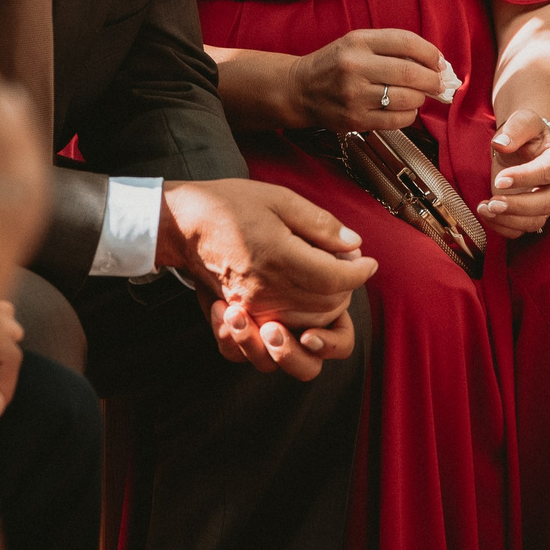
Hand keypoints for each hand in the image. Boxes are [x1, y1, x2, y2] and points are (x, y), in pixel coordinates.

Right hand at [158, 178, 377, 380]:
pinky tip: (293, 320)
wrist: (183, 224)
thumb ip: (320, 224)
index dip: (359, 272)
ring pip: (302, 338)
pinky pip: (266, 349)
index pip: (337, 279)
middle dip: (344, 290)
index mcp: (281, 258)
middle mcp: (267, 292)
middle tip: (342, 266)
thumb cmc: (230, 205)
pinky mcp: (239, 320)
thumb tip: (354, 244)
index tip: (367, 262)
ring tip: (323, 297)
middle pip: (326, 311)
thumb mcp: (280, 199)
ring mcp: (251, 311)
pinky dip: (285, 342)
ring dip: (322, 323)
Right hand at [289, 28, 449, 130]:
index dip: (430, 53)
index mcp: (358, 42)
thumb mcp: (357, 43)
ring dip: (421, 98)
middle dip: (433, 80)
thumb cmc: (336, 63)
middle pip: (410, 73)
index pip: (406, 42)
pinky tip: (404, 108)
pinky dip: (409, 114)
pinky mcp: (355, 120)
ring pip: (407, 99)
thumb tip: (434, 63)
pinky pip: (397, 120)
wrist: (300, 89)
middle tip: (440, 83)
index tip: (439, 62)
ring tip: (418, 95)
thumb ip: (392, 47)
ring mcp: (354, 96)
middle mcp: (355, 67)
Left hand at [480, 109, 549, 236]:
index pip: (547, 173)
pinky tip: (486, 214)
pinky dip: (502, 228)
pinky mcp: (532, 216)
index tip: (499, 180)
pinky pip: (520, 231)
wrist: (524, 147)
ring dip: (507, 220)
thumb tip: (502, 144)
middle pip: (545, 204)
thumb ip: (516, 128)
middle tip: (492, 202)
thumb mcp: (523, 121)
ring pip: (533, 222)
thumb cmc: (525, 134)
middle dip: (517, 206)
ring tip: (484, 208)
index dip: (524, 178)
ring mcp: (547, 204)